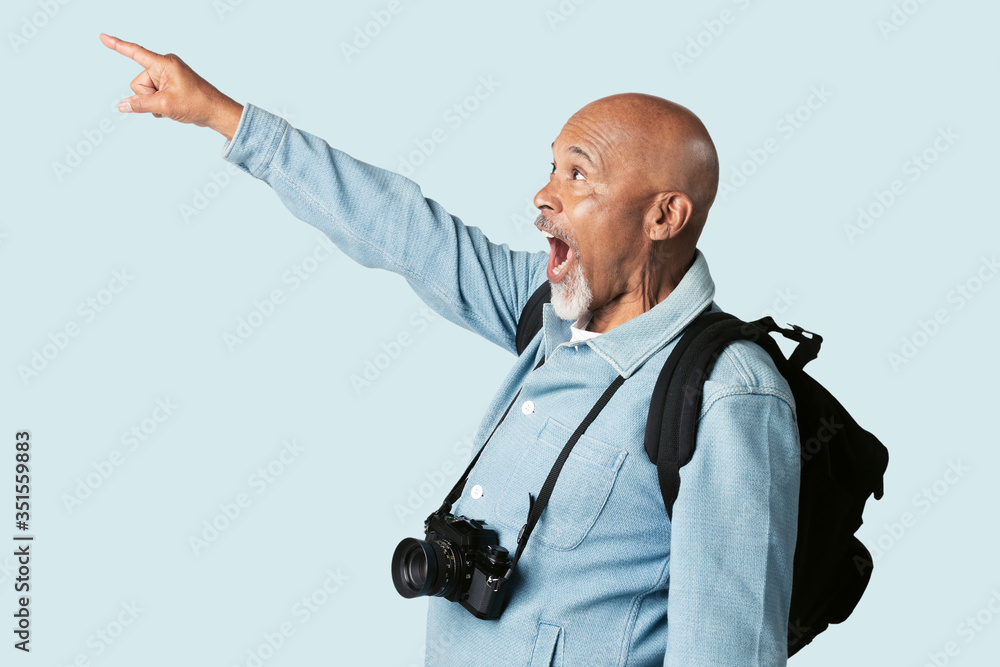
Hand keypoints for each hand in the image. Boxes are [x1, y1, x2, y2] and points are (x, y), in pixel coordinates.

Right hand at [99, 33, 243, 139]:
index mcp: (164, 63)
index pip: (135, 52)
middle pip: (138, 83)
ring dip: (154, 102)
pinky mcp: (169, 85)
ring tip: (173, 105)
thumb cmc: (196, 104)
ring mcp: (166, 76)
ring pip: (144, 91)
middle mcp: (164, 66)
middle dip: (148, 96)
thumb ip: (141, 105)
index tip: (102, 37)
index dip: (117, 45)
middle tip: (168, 102)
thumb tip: (122, 106)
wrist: (215, 112)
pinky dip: (158, 104)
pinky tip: (172, 108)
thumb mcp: (165, 105)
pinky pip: (153, 95)